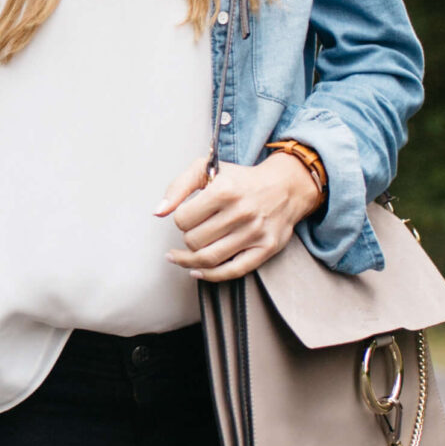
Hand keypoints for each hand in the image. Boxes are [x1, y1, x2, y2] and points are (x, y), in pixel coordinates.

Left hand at [156, 152, 321, 281]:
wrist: (286, 186)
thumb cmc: (241, 179)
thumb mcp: (207, 169)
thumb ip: (178, 187)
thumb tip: (158, 212)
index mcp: (225, 190)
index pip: (183, 219)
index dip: (180, 219)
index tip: (188, 215)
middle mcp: (241, 212)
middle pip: (193, 241)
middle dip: (187, 237)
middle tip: (194, 230)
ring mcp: (255, 233)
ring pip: (208, 259)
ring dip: (188, 260)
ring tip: (179, 257)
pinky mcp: (266, 248)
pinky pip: (232, 271)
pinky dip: (210, 275)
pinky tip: (196, 271)